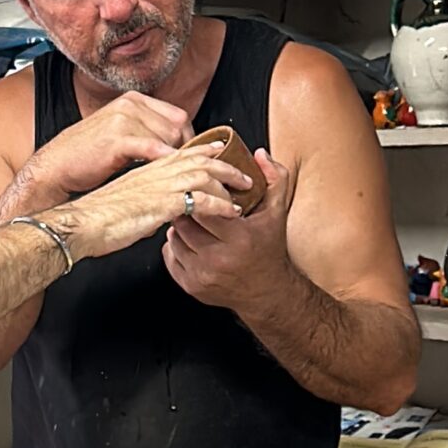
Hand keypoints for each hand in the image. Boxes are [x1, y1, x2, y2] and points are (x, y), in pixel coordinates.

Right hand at [31, 93, 192, 203]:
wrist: (55, 167)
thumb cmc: (87, 156)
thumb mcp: (119, 132)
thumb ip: (145, 130)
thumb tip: (175, 142)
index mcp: (132, 100)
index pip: (177, 115)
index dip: (188, 139)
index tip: (190, 159)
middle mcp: (130, 104)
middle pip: (177, 125)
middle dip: (185, 150)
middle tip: (186, 172)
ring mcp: (123, 119)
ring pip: (168, 138)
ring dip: (175, 160)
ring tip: (177, 177)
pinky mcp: (117, 139)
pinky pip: (152, 148)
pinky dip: (165, 160)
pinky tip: (169, 172)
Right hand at [59, 145, 251, 262]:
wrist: (80, 224)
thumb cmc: (97, 219)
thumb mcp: (125, 202)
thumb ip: (144, 201)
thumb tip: (155, 212)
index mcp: (146, 170)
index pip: (181, 152)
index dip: (204, 149)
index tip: (220, 149)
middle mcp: (155, 173)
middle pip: (198, 158)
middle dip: (225, 164)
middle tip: (245, 174)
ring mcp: (159, 186)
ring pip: (204, 174)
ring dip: (228, 182)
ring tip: (244, 193)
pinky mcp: (162, 204)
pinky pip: (200, 200)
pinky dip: (220, 206)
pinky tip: (231, 212)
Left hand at [164, 148, 293, 312]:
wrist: (267, 292)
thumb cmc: (270, 249)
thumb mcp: (277, 211)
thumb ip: (273, 178)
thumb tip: (258, 154)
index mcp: (239, 238)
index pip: (204, 208)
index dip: (200, 196)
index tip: (203, 190)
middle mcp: (218, 259)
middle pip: (185, 223)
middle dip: (187, 209)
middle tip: (192, 202)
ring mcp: (203, 275)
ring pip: (174, 238)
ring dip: (179, 226)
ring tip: (192, 220)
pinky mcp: (192, 286)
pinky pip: (170, 257)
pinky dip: (175, 245)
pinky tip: (189, 239)